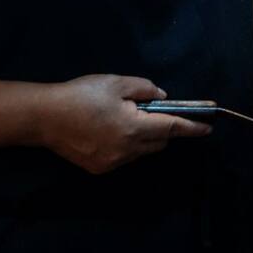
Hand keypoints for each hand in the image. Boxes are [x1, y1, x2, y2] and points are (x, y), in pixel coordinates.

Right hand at [37, 74, 210, 174]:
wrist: (44, 117)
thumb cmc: (82, 95)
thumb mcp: (117, 83)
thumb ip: (145, 89)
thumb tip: (162, 98)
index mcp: (134, 128)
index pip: (172, 129)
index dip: (192, 128)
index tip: (208, 127)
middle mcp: (127, 151)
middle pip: (158, 142)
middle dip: (163, 128)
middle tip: (154, 112)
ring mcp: (112, 163)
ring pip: (141, 151)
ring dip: (144, 137)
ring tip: (126, 118)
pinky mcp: (99, 169)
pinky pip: (124, 157)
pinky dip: (127, 145)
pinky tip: (111, 131)